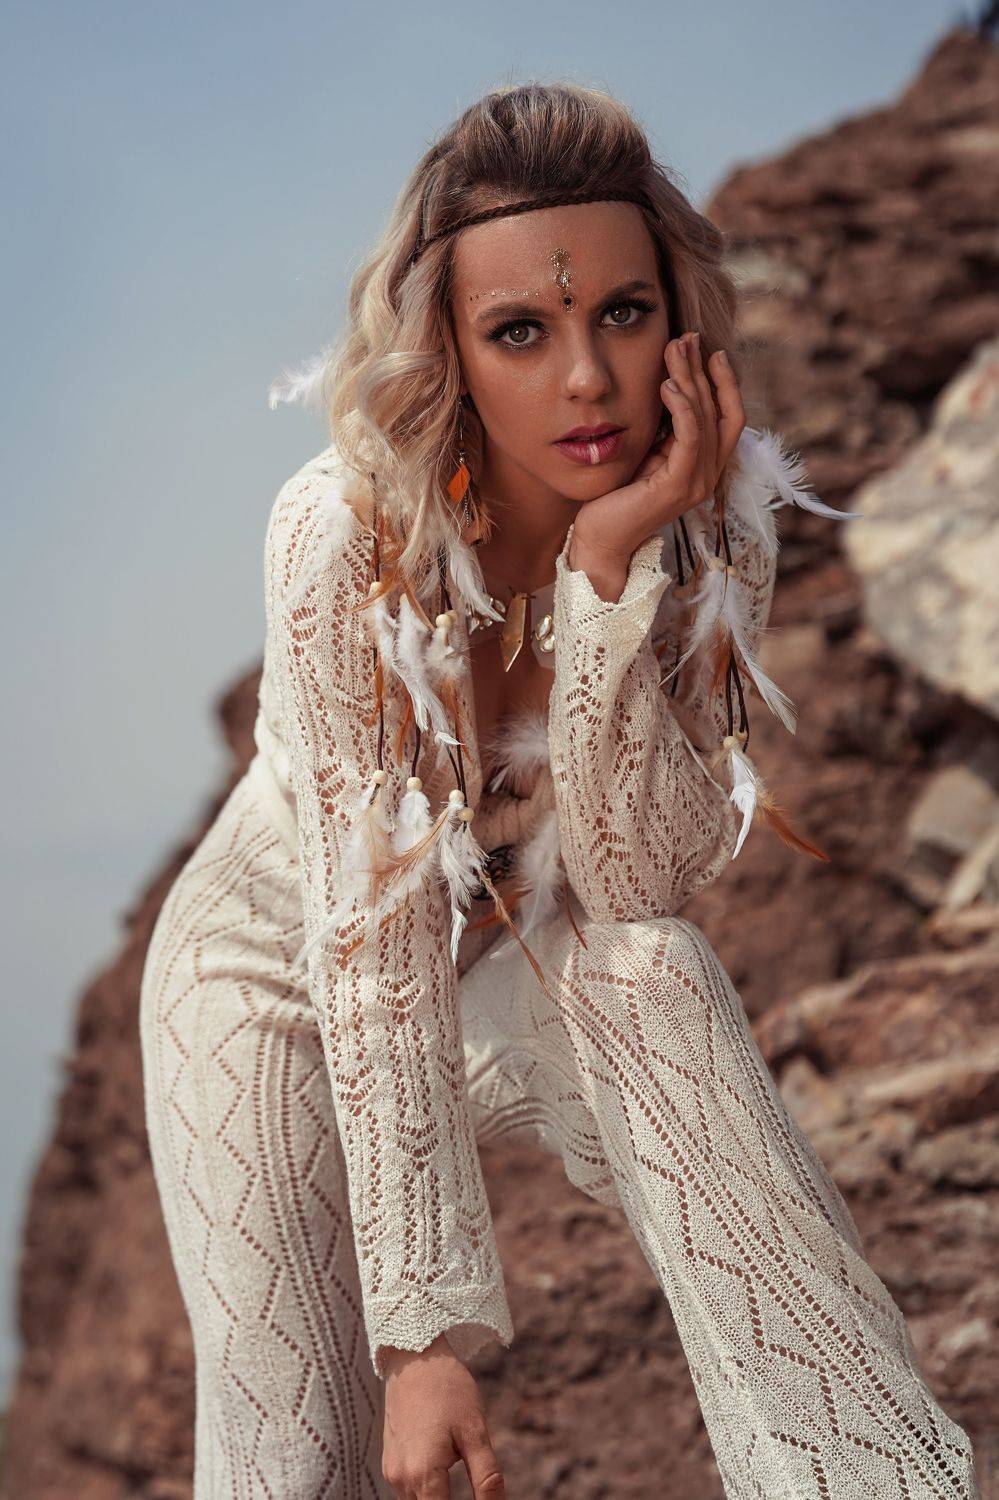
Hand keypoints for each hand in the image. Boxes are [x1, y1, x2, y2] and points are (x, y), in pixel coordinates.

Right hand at [380, 1334, 505, 1498]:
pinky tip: (442, 1464)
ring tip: (457, 1465)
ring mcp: (392, 1472)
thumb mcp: (475, 1431)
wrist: (415, 1356)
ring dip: (438, 1498)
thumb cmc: (448, 1390)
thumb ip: (486, 1478)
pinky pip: (410, 1490)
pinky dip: (427, 1489)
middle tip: (478, 1489)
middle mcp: (401, 1479)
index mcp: (423, 1475)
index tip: (481, 1499)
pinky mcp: (390, 1463)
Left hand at [569, 332, 745, 575]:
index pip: (728, 414)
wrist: (599, 538)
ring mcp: (698, 482)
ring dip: (690, 380)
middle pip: (721, 410)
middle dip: (703, 369)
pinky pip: (690, 439)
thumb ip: (664, 427)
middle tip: (685, 337)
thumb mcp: (645, 451)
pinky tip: (667, 387)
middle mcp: (709, 474)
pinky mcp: (679, 487)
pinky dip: (683, 409)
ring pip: (706, 419)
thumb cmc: (615, 495)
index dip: (722, 379)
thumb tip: (668, 383)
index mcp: (704, 465)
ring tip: (674, 350)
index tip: (704, 347)